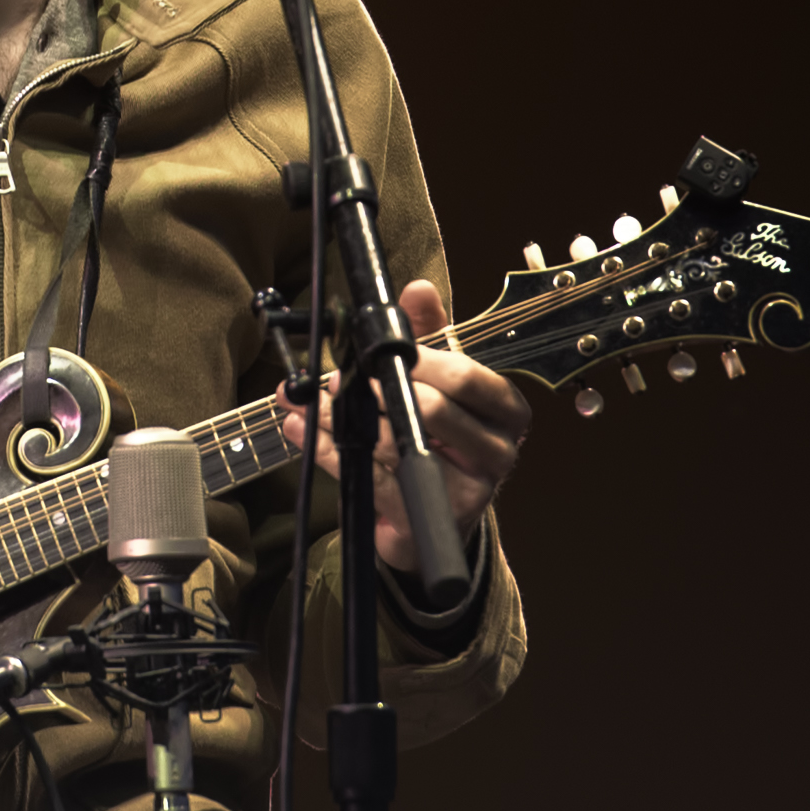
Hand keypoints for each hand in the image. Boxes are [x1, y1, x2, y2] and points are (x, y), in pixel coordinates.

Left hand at [276, 278, 531, 574]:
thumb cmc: (438, 433)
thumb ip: (429, 332)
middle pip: (432, 411)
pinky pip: (371, 479)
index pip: (466, 378)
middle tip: (340, 379)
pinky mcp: (428, 521)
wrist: (432, 510)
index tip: (379, 354)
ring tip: (317, 402)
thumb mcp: (439, 379)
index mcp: (506, 412)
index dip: (418, 362)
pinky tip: (303, 431)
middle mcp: (497, 453)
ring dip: (346, 419)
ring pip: (396, 445)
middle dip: (377, 390)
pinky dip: (331, 451)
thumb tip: (416, 290)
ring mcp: (467, 493)